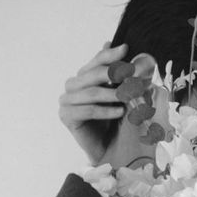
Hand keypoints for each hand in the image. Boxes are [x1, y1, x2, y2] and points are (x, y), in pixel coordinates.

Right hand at [58, 43, 127, 163]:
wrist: (108, 149)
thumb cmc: (114, 122)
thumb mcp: (121, 95)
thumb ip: (120, 75)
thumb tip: (120, 47)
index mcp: (84, 77)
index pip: (96, 61)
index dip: (110, 54)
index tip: (125, 49)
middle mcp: (73, 86)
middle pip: (92, 74)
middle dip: (113, 74)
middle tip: (130, 76)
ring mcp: (67, 100)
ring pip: (91, 92)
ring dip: (112, 94)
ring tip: (128, 97)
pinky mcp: (66, 116)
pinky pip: (87, 110)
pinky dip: (105, 110)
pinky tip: (119, 112)